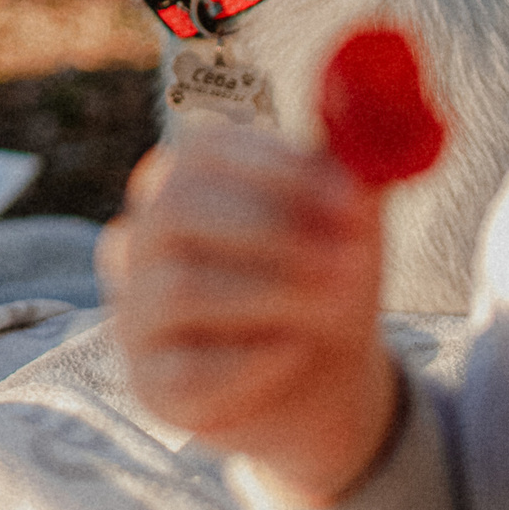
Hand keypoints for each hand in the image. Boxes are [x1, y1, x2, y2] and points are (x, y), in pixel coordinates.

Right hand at [96, 119, 401, 508]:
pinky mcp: (149, 384)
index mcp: (185, 185)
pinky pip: (188, 370)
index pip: (200, 152)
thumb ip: (352, 173)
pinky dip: (254, 363)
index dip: (272, 168)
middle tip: (347, 257)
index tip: (345, 194)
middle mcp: (145, 243)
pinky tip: (295, 356)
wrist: (327, 383)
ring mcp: (137, 314)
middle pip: (175, 212)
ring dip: (273, 295)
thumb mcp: (349, 225)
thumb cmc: (326, 284)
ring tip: (337, 305)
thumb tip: (371, 125)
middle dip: (271, 232)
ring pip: (181, 290)